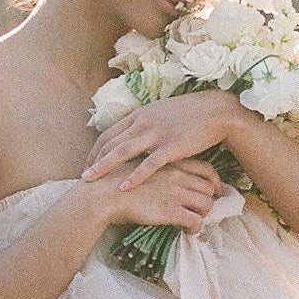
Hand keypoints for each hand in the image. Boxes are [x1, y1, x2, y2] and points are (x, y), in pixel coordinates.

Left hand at [82, 91, 241, 187]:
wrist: (216, 112)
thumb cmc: (190, 114)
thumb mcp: (161, 112)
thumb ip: (144, 123)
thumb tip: (131, 134)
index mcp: (139, 114)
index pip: (109, 133)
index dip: (96, 150)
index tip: (88, 163)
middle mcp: (143, 123)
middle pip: (110, 143)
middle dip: (94, 160)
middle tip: (83, 177)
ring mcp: (156, 134)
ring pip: (123, 152)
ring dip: (104, 167)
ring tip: (90, 180)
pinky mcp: (170, 147)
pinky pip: (148, 164)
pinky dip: (134, 176)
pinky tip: (123, 186)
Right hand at [100, 156, 223, 233]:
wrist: (104, 194)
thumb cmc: (117, 181)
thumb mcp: (143, 165)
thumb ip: (159, 169)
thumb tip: (168, 179)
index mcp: (171, 163)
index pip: (206, 168)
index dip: (214, 181)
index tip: (213, 190)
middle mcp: (178, 176)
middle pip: (209, 188)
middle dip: (210, 200)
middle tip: (203, 210)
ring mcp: (176, 193)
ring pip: (207, 204)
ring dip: (204, 215)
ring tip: (194, 221)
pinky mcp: (171, 211)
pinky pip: (196, 221)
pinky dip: (196, 228)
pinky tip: (187, 231)